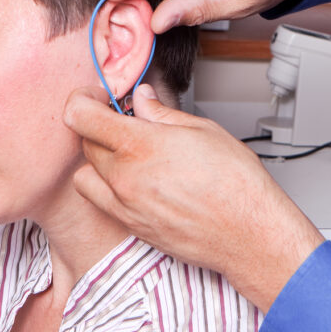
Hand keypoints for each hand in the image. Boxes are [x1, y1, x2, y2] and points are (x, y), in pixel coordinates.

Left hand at [64, 83, 324, 310]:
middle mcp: (125, 178)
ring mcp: (125, 207)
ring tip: (127, 155)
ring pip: (86, 175)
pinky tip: (136, 181)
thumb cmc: (237, 184)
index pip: (81, 117)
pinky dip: (108, 187)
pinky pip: (101, 202)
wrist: (249, 233)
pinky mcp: (131, 228)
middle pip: (85, 144)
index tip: (98, 98)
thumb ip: (162, 114)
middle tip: (126, 123)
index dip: (84, 100)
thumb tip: (143, 100)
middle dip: (99, 128)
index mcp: (141, 146)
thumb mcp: (203, 131)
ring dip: (99, 161)